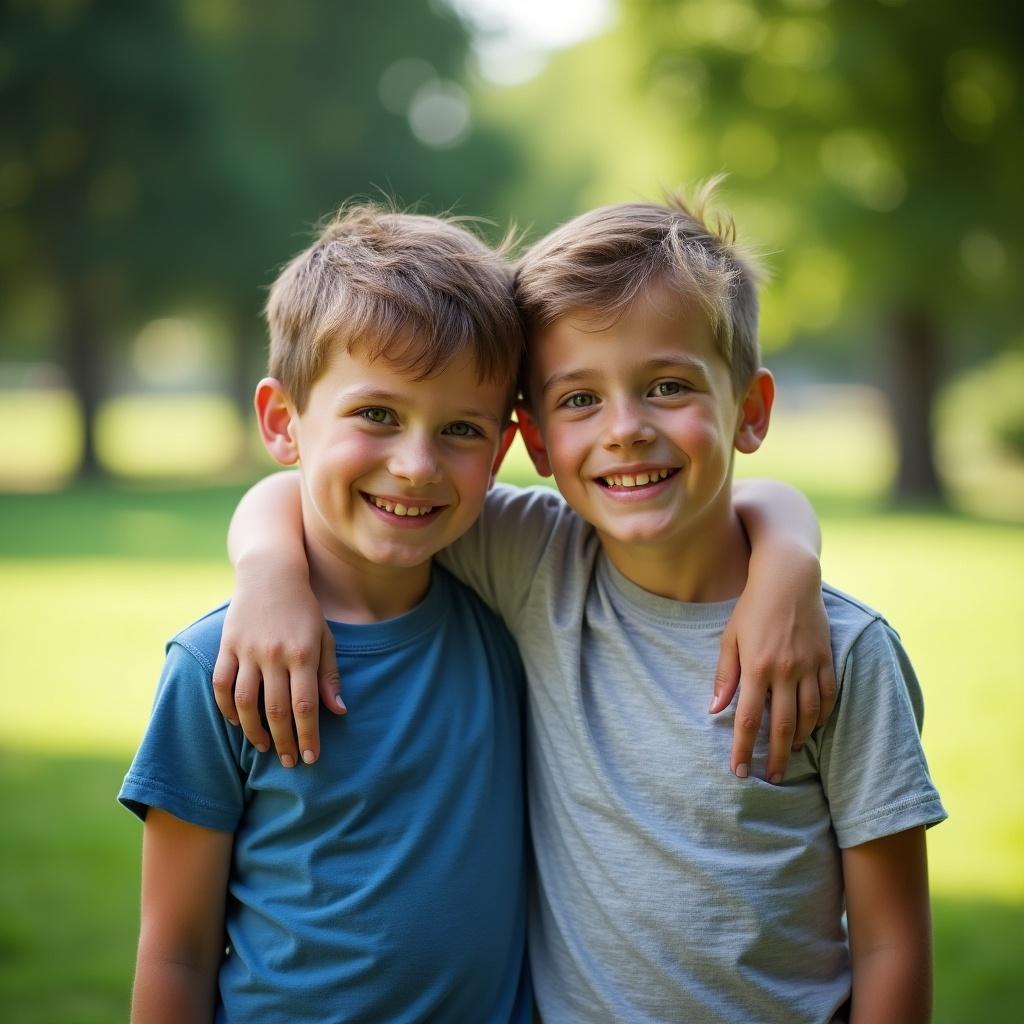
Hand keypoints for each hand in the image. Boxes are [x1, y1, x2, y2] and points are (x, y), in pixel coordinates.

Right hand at [211, 557, 344, 766]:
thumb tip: (338, 711)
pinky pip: (222, 684)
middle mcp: (275, 654)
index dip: (307, 736)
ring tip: (265, 748)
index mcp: (303, 653)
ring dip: (254, 731)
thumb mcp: (325, 638)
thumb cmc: (305, 609)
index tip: (310, 758)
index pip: (305, 705)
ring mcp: (248, 650)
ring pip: (245, 702)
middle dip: (284, 742)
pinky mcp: (227, 645)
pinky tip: (238, 723)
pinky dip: (227, 708)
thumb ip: (329, 675)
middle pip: (276, 710)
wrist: (271, 574)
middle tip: (290, 763)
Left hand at [710, 550, 835, 781]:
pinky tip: (812, 728)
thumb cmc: (752, 607)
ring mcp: (809, 666)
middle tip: (772, 778)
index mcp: (756, 666)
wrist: (788, 578)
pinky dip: (821, 717)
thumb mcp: (730, 638)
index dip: (742, 748)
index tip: (739, 771)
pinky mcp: (826, 659)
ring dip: (799, 740)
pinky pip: (828, 697)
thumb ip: (725, 675)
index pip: (747, 719)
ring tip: (790, 753)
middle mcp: (784, 670)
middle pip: (781, 726)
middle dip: (775, 757)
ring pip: (808, 716)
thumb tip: (715, 709)